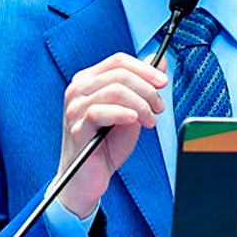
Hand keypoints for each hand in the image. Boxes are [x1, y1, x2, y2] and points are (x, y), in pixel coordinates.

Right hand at [56, 52, 167, 216]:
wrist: (92, 176)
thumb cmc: (108, 142)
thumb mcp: (132, 109)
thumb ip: (142, 85)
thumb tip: (159, 61)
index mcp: (89, 80)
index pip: (118, 61)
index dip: (145, 69)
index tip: (163, 82)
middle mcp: (77, 90)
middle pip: (120, 74)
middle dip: (147, 90)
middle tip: (159, 108)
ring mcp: (74, 108)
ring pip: (114, 91)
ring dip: (141, 105)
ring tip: (150, 120)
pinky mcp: (75, 128)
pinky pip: (100, 112)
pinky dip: (123, 113)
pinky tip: (134, 121)